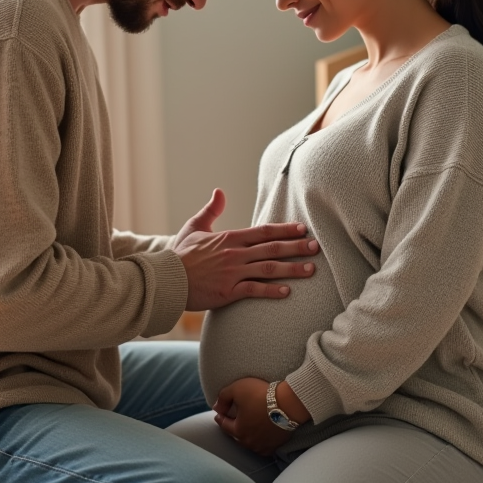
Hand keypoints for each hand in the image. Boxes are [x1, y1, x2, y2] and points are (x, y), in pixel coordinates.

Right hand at [173, 189, 318, 310]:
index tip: (302, 229)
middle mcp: (234, 254)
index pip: (263, 231)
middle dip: (296, 247)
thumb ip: (210, 209)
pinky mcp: (227, 292)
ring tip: (311, 270)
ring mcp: (232, 273)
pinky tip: (287, 292)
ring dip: (291, 269)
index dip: (285, 230)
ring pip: (268, 269)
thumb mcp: (194, 227)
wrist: (165, 279)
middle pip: (271, 248)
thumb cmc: (180, 254)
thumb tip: (220, 191)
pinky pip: (253, 290)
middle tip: (316, 247)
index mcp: (229, 238)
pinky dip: (271, 291)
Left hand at [213, 378, 302, 455]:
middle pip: (237, 435)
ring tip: (245, 428)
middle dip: (233, 428)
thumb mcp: (237, 389)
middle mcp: (250, 442)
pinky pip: (264, 446)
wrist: (289, 403)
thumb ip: (223, 397)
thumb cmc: (261, 395)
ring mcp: (264, 446)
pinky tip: (259, 436)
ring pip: (250, 442)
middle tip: (231, 421)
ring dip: (246, 435)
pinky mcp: (276, 445)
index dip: (220, 418)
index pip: (224, 425)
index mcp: (238, 430)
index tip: (218, 414)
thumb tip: (216, 407)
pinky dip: (260, 442)